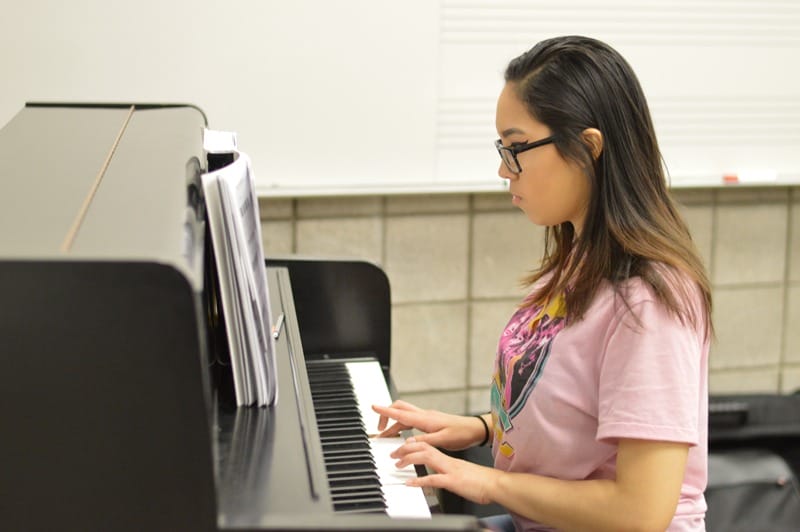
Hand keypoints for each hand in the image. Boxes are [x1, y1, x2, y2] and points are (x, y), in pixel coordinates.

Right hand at [371, 400, 485, 450]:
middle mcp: (424, 415)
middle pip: (399, 409)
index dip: (385, 410)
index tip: (373, 407)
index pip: (400, 412)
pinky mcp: (430, 421)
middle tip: (379, 430)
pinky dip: (402, 425)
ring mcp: (427, 417)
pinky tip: (401, 435)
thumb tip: (406, 443)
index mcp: (425, 419)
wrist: (474, 430)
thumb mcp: (442, 440)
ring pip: (404, 415)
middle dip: (386, 416)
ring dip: (393, 423)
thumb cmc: (461, 434)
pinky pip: (411, 420)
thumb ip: (423, 441)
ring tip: (386, 436)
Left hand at [391, 437, 500, 504]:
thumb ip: (445, 472)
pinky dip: (420, 480)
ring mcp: (450, 470)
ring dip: (410, 459)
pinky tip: (410, 483)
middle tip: (393, 454)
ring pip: (427, 457)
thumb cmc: (480, 481)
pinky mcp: (454, 481)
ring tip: (398, 464)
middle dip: (406, 449)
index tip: (400, 448)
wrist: (496, 484)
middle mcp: (447, 461)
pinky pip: (434, 479)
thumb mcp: (458, 474)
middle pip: (423, 447)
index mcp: (448, 459)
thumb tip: (435, 475)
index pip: (427, 446)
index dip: (411, 445)